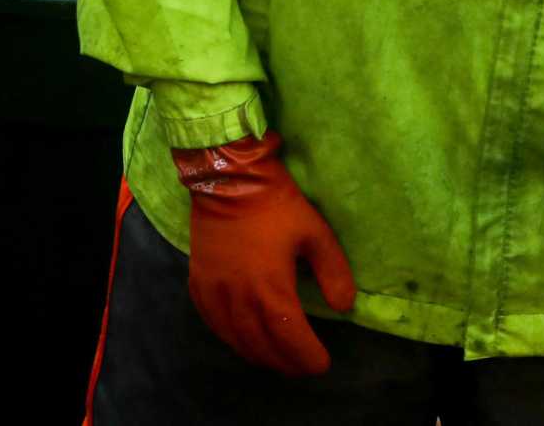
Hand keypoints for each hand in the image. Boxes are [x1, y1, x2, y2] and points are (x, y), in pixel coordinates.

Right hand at [171, 130, 356, 375]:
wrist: (228, 178)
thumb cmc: (276, 204)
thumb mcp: (315, 233)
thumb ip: (333, 272)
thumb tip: (345, 306)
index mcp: (270, 289)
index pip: (290, 338)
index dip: (307, 356)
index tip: (322, 364)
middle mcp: (238, 299)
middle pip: (262, 346)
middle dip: (285, 361)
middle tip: (302, 366)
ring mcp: (214, 294)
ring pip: (236, 340)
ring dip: (258, 354)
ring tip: (278, 359)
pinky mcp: (198, 285)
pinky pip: (214, 325)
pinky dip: (232, 338)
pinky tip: (243, 338)